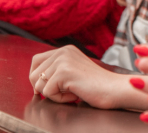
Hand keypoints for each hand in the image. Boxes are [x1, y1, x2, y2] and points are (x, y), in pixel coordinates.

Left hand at [29, 45, 147, 109]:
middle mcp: (63, 51)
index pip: (36, 61)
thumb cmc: (96, 85)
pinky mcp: (64, 72)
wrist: (114, 89)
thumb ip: (57, 69)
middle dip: (44, 88)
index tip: (49, 88)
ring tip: (72, 91)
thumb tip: (34, 79)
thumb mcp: (73, 71)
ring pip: (38, 85)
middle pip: (33, 74)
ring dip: (53, 95)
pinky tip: (75, 94)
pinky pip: (47, 93)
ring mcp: (63, 60)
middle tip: (64, 91)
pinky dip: (60, 99)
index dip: (37, 78)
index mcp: (65, 49)